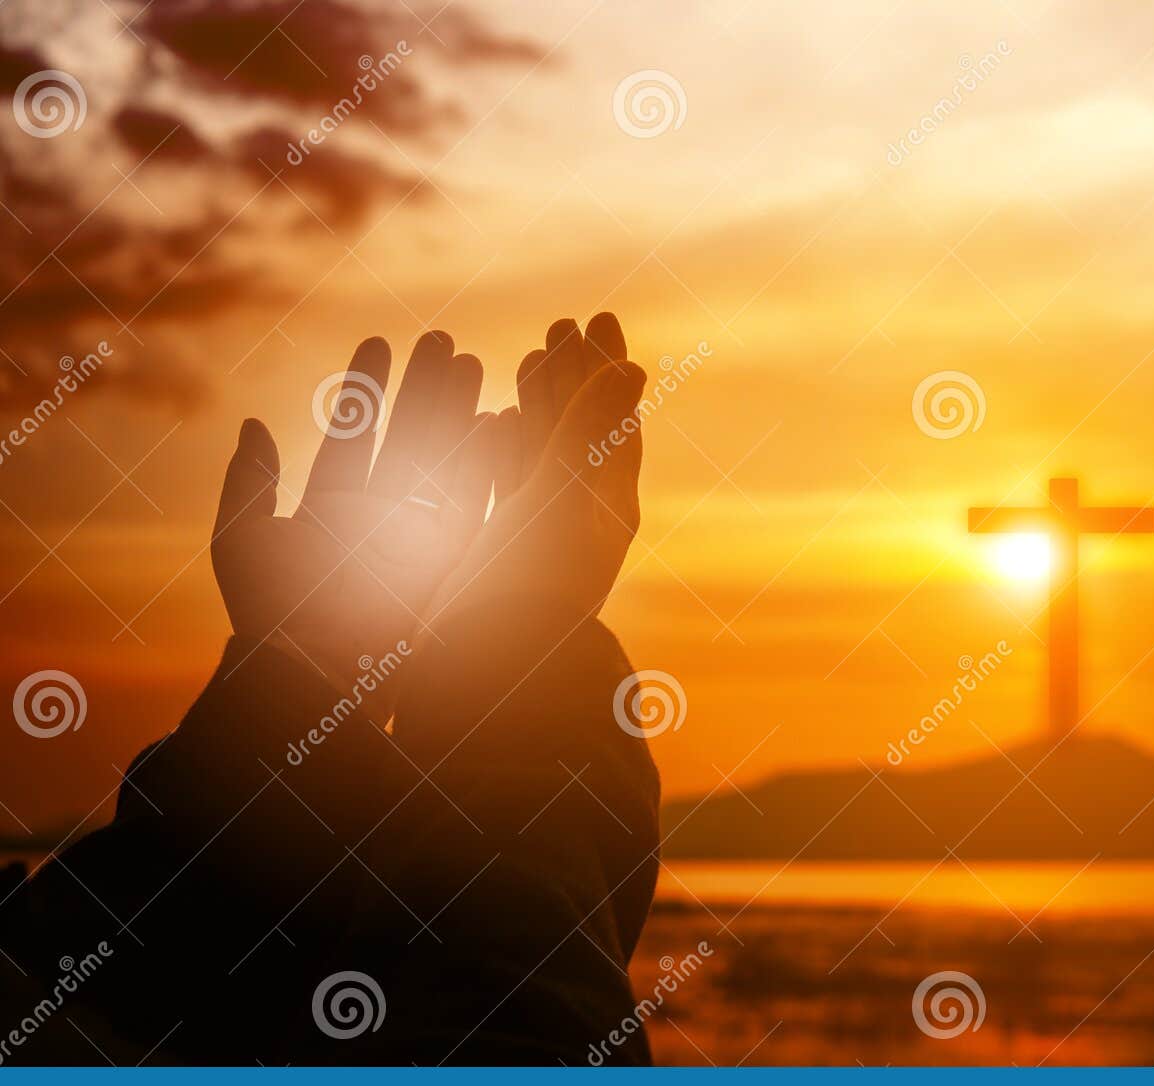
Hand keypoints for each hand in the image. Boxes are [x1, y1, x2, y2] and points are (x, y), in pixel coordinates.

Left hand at [211, 332, 493, 716]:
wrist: (316, 677)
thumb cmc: (269, 617)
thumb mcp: (242, 542)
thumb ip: (248, 481)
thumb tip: (252, 422)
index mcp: (330, 508)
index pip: (354, 434)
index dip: (367, 387)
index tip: (381, 341)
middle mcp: (379, 518)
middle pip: (407, 437)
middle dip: (424, 387)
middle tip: (443, 339)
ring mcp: (418, 537)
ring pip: (443, 460)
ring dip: (459, 412)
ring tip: (474, 364)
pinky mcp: (450, 561)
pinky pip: (473, 503)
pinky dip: (486, 464)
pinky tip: (497, 422)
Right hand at [425, 314, 645, 638]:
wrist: (485, 665)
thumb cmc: (526, 582)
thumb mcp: (560, 496)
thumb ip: (590, 430)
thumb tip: (632, 368)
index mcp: (608, 503)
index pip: (615, 418)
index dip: (606, 365)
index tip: (598, 315)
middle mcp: (582, 514)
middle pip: (582, 427)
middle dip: (574, 373)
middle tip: (563, 323)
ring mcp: (542, 530)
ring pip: (545, 451)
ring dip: (540, 402)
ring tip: (531, 357)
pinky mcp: (503, 547)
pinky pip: (511, 483)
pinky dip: (504, 444)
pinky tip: (493, 419)